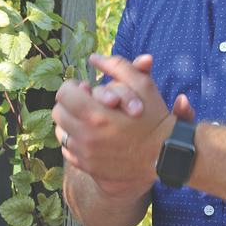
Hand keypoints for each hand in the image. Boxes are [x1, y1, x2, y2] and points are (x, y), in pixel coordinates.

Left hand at [53, 53, 190, 196]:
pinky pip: (68, 151)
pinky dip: (75, 142)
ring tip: (88, 120)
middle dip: (70, 104)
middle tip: (87, 104)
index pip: (64, 95)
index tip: (86, 89)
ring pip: (61, 133)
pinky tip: (90, 136)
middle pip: (59, 113)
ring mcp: (86, 154)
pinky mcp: (89, 167)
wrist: (166, 155)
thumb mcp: (142, 85)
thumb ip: (117, 66)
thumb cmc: (155, 118)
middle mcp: (86, 136)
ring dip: (71, 123)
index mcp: (96, 114)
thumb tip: (94, 58)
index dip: (73, 88)